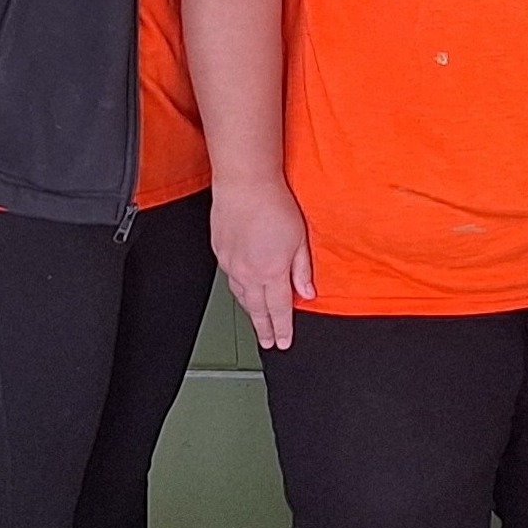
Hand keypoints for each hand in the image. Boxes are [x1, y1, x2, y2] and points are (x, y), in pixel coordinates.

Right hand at [211, 176, 312, 349]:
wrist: (245, 185)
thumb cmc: (274, 205)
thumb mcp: (301, 240)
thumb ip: (302, 270)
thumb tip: (307, 292)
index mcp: (270, 273)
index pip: (278, 310)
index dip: (282, 329)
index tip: (284, 342)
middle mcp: (247, 273)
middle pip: (256, 309)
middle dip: (264, 328)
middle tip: (269, 342)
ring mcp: (231, 264)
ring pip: (241, 296)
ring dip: (251, 311)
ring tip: (258, 322)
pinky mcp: (220, 252)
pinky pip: (230, 280)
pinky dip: (239, 291)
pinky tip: (244, 291)